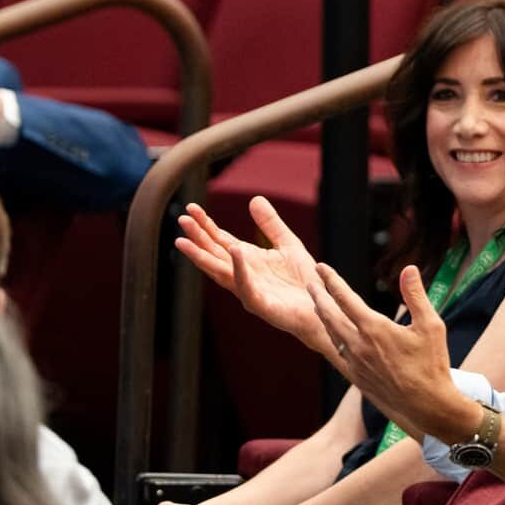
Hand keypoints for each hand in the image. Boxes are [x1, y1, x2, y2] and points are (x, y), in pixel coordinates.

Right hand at [175, 198, 336, 360]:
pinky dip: (239, 269)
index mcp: (248, 261)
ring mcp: (249, 291)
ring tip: (185, 242)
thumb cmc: (305, 280)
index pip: (220, 241)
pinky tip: (234, 251)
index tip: (191, 208)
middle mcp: (243, 276)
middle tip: (181, 220)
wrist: (323, 305)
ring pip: (220, 272)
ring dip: (202, 257)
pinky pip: (246, 286)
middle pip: (214, 255)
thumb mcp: (288, 244)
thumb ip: (271, 224)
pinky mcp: (261, 305)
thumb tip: (254, 198)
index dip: (205, 225)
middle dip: (197, 238)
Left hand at [307, 262, 469, 441]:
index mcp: (374, 329)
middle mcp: (358, 345)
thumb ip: (416, 295)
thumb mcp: (431, 325)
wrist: (426, 405)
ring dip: (322, 317)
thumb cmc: (432, 364)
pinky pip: (337, 354)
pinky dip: (331, 340)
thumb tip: (409, 269)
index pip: (345, 298)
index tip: (321, 268)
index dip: (331, 281)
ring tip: (318, 306)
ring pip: (331, 335)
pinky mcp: (357, 378)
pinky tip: (331, 337)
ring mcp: (355, 363)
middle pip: (330, 315)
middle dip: (318, 297)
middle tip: (310, 283)